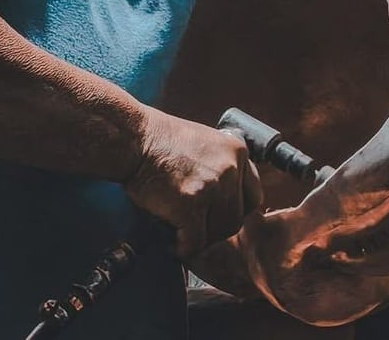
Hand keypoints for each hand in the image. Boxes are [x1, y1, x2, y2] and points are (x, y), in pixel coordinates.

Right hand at [126, 108, 262, 259]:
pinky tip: (171, 241)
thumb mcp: (206, 143)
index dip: (235, 211)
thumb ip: (222, 168)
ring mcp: (213, 186)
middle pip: (237, 219)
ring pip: (218, 233)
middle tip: (195, 229)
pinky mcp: (191, 205)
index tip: (217, 216)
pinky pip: (195, 242)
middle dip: (215, 229)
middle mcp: (231, 168)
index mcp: (237, 151)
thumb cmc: (162, 143)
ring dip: (199, 239)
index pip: (253, 196)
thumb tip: (228, 202)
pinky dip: (182, 248)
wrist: (135, 139)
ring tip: (180, 234)